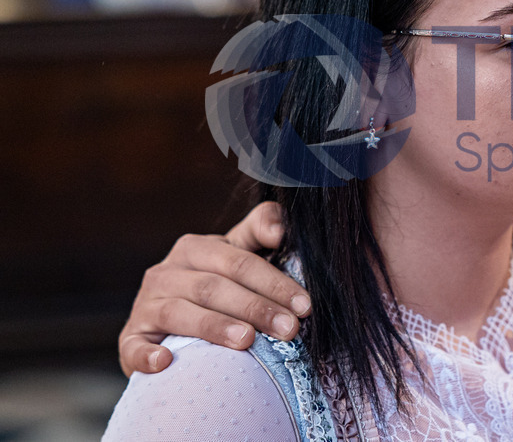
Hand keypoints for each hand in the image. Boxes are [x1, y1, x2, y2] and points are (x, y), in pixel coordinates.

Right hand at [117, 202, 309, 375]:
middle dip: (256, 308)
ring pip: (181, 313)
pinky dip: (148, 355)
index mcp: (194, 248)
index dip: (274, 282)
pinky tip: (167, 362)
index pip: (240, 262)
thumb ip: (260, 230)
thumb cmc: (217, 283)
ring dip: (215, 327)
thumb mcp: (237, 252)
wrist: (168, 321)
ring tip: (248, 341)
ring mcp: (145, 305)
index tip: (304, 305)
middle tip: (289, 329)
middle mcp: (166, 273)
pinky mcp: (130, 339)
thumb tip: (280, 228)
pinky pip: (135, 346)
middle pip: (214, 287)